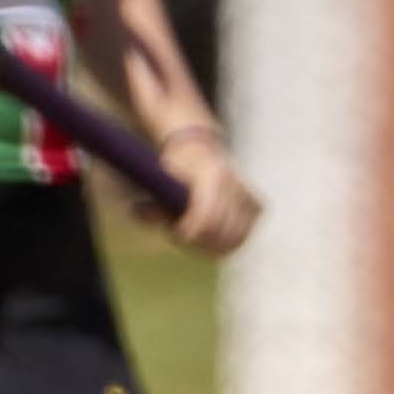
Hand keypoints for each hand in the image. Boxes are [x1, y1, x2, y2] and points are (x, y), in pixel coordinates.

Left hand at [164, 140, 262, 255]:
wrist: (199, 148)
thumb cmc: (175, 167)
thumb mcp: (160, 181)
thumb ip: (153, 201)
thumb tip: (137, 213)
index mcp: (211, 177)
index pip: (206, 219)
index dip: (191, 235)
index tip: (178, 235)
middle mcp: (234, 184)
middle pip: (222, 232)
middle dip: (200, 242)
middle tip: (184, 237)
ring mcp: (247, 193)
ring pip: (238, 237)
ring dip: (216, 244)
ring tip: (198, 237)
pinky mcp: (257, 203)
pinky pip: (247, 231)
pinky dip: (233, 238)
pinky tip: (216, 233)